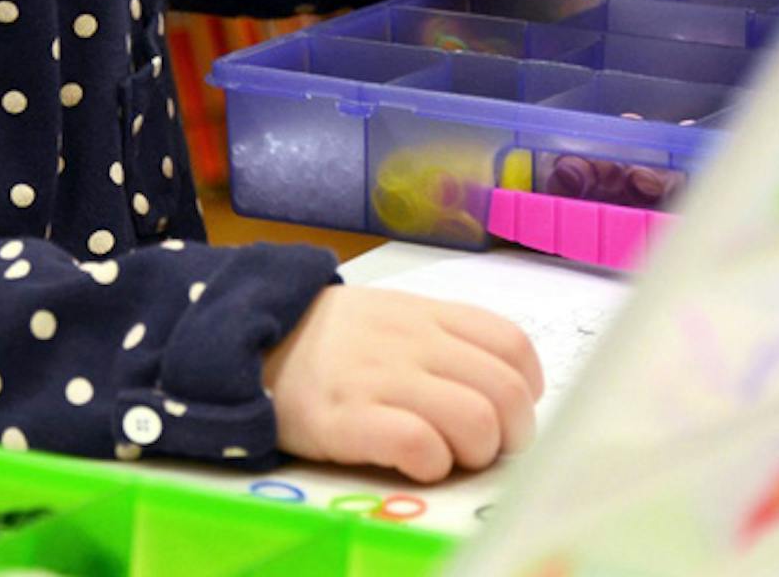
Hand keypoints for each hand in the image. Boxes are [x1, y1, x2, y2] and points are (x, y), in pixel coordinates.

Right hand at [261, 286, 542, 482]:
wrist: (253, 341)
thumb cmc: (335, 340)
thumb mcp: (394, 317)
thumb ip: (448, 340)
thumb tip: (509, 391)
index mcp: (429, 314)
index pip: (513, 345)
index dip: (526, 388)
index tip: (506, 411)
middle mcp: (412, 341)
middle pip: (506, 393)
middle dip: (509, 435)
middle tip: (483, 448)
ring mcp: (379, 377)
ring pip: (474, 420)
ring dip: (473, 454)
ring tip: (448, 457)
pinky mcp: (345, 417)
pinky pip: (418, 444)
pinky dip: (431, 464)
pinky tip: (415, 464)